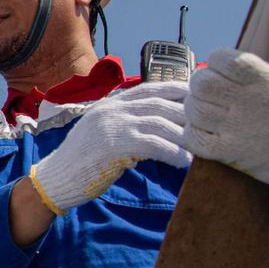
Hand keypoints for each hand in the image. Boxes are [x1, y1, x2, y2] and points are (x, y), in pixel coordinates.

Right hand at [29, 82, 191, 215]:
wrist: (55, 179)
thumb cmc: (82, 162)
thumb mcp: (102, 134)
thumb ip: (125, 125)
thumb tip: (156, 128)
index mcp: (110, 103)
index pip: (150, 88)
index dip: (177, 90)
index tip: (200, 97)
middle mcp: (111, 108)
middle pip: (160, 102)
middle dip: (188, 113)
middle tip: (212, 124)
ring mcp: (111, 124)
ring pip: (160, 122)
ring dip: (186, 135)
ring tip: (205, 147)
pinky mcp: (113, 144)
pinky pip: (153, 144)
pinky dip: (173, 152)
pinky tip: (186, 162)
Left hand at [185, 6, 268, 191]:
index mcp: (267, 79)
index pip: (222, 59)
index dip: (217, 59)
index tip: (224, 65)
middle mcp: (250, 103)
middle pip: (202, 83)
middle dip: (201, 81)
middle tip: (211, 86)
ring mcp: (238, 129)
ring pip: (195, 109)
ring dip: (195, 106)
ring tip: (207, 107)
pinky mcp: (230, 151)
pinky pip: (194, 138)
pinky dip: (193, 132)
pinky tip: (205, 128)